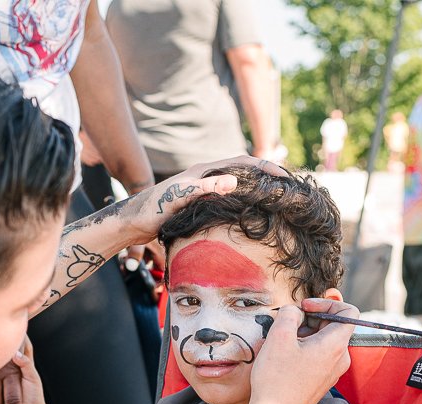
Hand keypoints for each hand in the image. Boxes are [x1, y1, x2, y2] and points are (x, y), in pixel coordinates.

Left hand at [123, 156, 286, 250]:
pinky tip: (250, 213)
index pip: (243, 162)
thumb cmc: (153, 210)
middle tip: (288, 188)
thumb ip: (204, 189)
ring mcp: (202, 189)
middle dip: (267, 175)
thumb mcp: (179, 198)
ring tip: (276, 199)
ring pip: (237, 184)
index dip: (265, 167)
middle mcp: (205, 176)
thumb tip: (235, 182)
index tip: (285, 177)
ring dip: (257, 188)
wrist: (132, 222)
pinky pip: (229, 197)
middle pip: (244, 170)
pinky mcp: (199, 202)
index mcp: (204, 171)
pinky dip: (244, 200)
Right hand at [242, 299, 354, 403]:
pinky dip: (304, 349)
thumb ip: (289, 314)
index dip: (327, 303)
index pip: (349, 312)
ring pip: (324, 342)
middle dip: (311, 319)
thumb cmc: (277, 380)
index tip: (304, 307)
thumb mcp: (279, 337)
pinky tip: (284, 357)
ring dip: (305, 335)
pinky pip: (318, 357)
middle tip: (287, 324)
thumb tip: (294, 311)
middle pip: (334, 327)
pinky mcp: (321, 382)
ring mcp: (332, 372)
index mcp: (336, 345)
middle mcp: (340, 359)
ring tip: (282, 342)